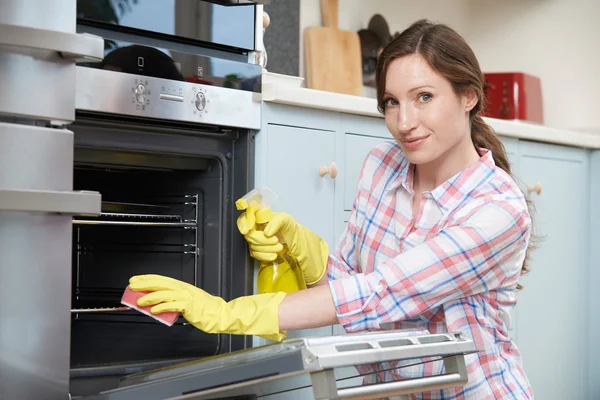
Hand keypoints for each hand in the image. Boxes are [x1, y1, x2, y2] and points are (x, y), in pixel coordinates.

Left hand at [128, 274, 286, 340]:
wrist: (220, 315)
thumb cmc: (204, 310)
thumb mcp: (186, 303)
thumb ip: (173, 301)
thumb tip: (155, 304)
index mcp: (183, 287)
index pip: (162, 279)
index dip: (148, 278)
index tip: (135, 280)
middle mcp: (184, 289)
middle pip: (161, 283)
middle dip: (145, 283)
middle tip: (132, 285)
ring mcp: (187, 296)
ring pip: (165, 293)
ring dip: (150, 296)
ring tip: (139, 301)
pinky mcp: (190, 306)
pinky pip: (173, 305)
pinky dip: (162, 307)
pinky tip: (154, 309)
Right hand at [237, 210, 328, 285]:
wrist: (298, 246)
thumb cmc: (292, 229)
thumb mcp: (287, 220)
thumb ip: (277, 221)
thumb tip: (266, 232)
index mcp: (260, 217)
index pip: (245, 217)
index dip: (243, 223)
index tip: (247, 231)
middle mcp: (256, 228)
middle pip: (249, 234)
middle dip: (262, 240)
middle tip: (276, 241)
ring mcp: (256, 240)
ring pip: (252, 246)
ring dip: (266, 249)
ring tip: (280, 247)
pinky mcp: (258, 251)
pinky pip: (255, 255)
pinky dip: (265, 256)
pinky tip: (274, 256)